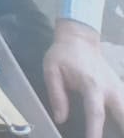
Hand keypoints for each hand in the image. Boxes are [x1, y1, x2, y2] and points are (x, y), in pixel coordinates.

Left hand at [45, 19, 123, 137]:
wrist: (80, 39)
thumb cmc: (63, 55)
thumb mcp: (51, 70)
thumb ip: (56, 95)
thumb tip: (60, 119)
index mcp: (91, 85)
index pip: (96, 113)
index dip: (95, 131)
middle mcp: (110, 89)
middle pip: (123, 114)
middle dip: (122, 128)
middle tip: (116, 137)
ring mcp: (119, 88)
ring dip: (123, 122)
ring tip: (118, 132)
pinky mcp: (121, 88)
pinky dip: (123, 115)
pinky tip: (119, 124)